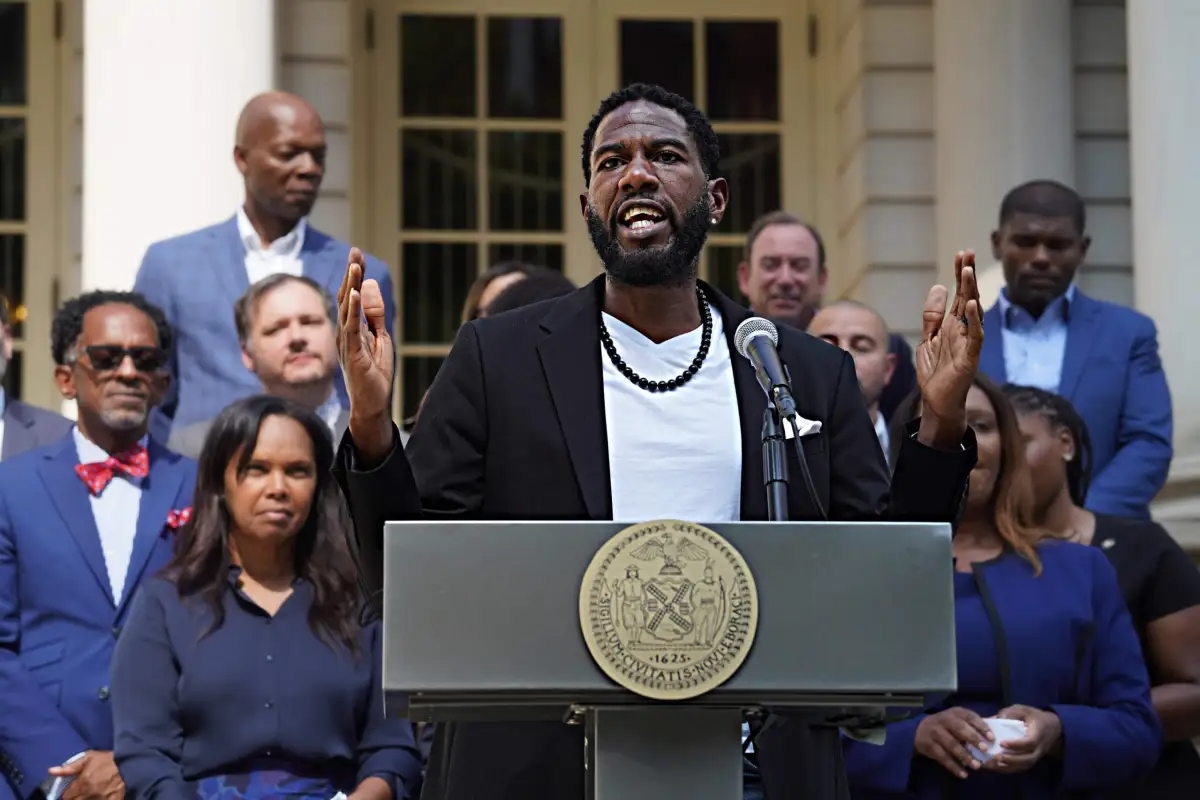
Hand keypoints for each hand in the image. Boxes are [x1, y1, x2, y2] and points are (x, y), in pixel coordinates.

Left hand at [49, 751, 123, 799]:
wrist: (128, 762)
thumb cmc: (106, 759)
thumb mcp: (88, 758)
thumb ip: (69, 767)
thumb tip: (51, 771)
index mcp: (82, 783)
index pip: (66, 796)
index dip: (68, 793)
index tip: (72, 790)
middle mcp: (89, 793)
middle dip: (75, 798)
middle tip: (81, 792)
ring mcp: (101, 799)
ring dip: (86, 799)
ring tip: (89, 794)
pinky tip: (98, 797)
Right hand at [337, 248, 394, 444]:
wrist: (373, 404)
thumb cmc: (375, 374)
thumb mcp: (380, 338)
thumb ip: (375, 314)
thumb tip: (368, 285)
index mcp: (352, 328)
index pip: (351, 295)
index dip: (354, 275)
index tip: (357, 254)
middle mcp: (345, 332)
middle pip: (345, 297)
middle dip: (350, 274)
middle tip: (355, 252)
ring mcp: (346, 342)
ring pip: (346, 309)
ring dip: (350, 286)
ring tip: (354, 266)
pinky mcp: (352, 353)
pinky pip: (351, 328)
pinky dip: (352, 310)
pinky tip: (353, 294)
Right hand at [914, 707, 993, 778]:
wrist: (919, 730)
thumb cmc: (947, 726)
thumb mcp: (958, 719)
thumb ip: (974, 724)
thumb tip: (996, 724)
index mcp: (956, 713)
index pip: (970, 717)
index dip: (981, 726)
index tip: (991, 738)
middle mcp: (945, 720)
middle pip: (959, 729)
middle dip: (973, 738)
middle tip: (984, 750)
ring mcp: (936, 732)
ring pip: (951, 744)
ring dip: (965, 756)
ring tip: (976, 766)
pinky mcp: (929, 745)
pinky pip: (942, 757)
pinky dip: (953, 766)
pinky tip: (963, 774)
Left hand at [915, 250, 984, 447]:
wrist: (937, 402)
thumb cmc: (936, 372)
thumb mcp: (928, 338)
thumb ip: (932, 315)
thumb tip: (938, 286)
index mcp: (953, 324)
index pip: (959, 294)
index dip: (960, 274)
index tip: (962, 253)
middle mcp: (963, 329)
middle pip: (967, 297)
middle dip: (967, 275)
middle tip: (968, 252)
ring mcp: (968, 342)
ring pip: (973, 312)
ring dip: (970, 291)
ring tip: (968, 271)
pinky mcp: (970, 357)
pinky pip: (975, 336)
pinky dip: (975, 320)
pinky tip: (973, 304)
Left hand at [985, 705, 1061, 773]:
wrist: (1053, 727)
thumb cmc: (1035, 717)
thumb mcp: (1024, 710)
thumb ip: (1010, 713)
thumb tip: (994, 719)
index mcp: (1038, 734)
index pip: (1030, 742)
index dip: (1016, 744)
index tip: (1002, 742)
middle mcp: (1039, 748)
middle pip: (1028, 759)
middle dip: (1011, 759)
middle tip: (995, 756)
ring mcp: (1036, 756)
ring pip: (1024, 766)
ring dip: (1008, 767)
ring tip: (992, 764)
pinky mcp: (1032, 760)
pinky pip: (1022, 768)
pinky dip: (1009, 769)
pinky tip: (995, 766)